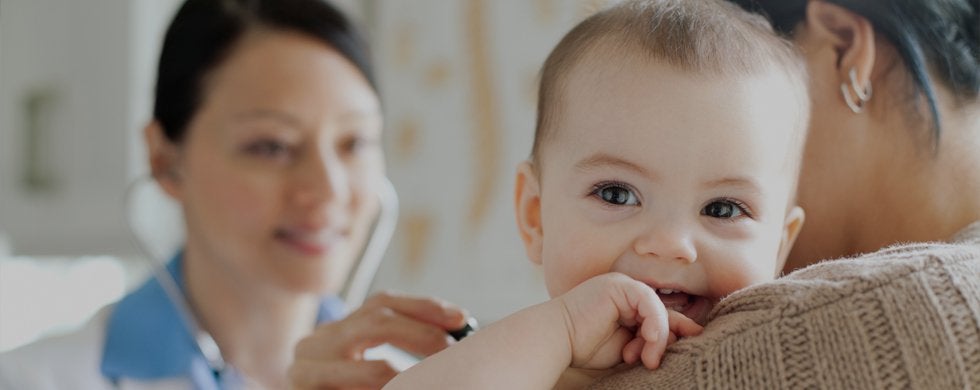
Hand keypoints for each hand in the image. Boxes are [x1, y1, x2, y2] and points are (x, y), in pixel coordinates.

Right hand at [289, 292, 467, 389]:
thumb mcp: (366, 368)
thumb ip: (398, 345)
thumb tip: (456, 333)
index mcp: (335, 330)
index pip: (382, 302)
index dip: (424, 306)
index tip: (461, 318)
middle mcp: (314, 343)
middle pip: (377, 322)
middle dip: (423, 334)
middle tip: (452, 351)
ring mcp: (304, 371)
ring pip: (376, 369)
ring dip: (414, 376)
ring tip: (435, 378)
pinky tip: (403, 389)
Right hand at [554, 273, 702, 370]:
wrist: (556, 341)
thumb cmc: (584, 348)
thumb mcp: (625, 348)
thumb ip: (648, 342)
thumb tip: (679, 339)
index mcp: (626, 307)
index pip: (659, 317)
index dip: (676, 332)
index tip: (690, 346)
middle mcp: (626, 294)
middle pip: (662, 313)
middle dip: (666, 339)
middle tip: (654, 362)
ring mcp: (622, 286)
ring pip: (658, 310)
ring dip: (657, 337)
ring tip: (647, 359)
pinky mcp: (619, 286)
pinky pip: (648, 302)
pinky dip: (654, 322)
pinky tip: (648, 339)